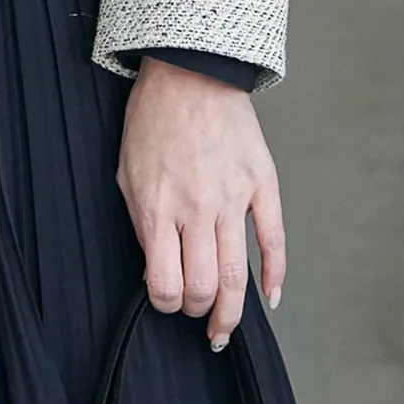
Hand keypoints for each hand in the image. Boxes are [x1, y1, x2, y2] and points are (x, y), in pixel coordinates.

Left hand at [116, 56, 285, 350]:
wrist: (189, 74)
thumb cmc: (154, 123)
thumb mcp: (128, 178)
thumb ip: (143, 227)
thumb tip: (159, 269)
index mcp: (159, 210)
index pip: (165, 286)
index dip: (166, 305)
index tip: (168, 303)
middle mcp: (197, 210)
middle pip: (202, 288)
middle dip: (197, 311)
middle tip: (196, 312)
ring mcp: (233, 198)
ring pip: (235, 276)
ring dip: (230, 312)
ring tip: (224, 329)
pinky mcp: (260, 185)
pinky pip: (273, 240)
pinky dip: (275, 275)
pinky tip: (270, 298)